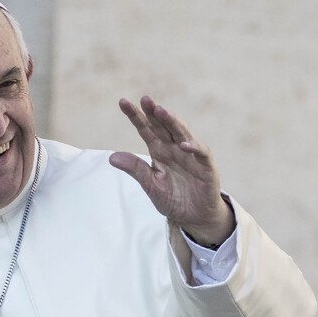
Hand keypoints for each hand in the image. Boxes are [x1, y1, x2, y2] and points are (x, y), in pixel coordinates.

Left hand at [110, 96, 235, 245]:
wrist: (194, 217)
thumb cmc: (173, 199)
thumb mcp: (151, 185)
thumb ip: (136, 170)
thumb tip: (112, 157)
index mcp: (159, 151)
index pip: (146, 129)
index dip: (136, 116)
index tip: (123, 102)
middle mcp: (174, 149)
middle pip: (163, 126)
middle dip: (154, 112)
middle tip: (144, 99)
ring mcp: (191, 156)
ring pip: (182, 133)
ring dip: (172, 122)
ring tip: (161, 111)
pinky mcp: (206, 167)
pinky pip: (201, 153)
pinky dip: (195, 147)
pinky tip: (184, 144)